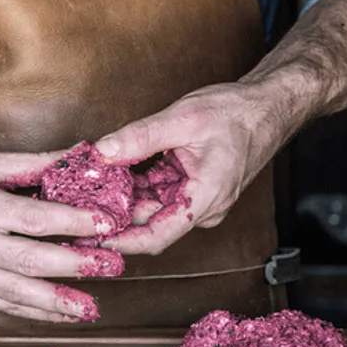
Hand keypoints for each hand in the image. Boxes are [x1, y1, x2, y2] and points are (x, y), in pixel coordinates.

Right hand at [0, 151, 116, 322]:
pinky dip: (33, 312)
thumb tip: (78, 157)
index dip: (71, 222)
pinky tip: (61, 315)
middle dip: (74, 265)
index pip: (30, 219)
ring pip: (16, 292)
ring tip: (91, 307)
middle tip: (112, 265)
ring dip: (57, 302)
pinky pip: (1, 304)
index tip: (103, 222)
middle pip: (28, 260)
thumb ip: (30, 164)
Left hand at [93, 82, 293, 254]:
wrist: (268, 106)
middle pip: (149, 222)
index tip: (91, 236)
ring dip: (123, 197)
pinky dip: (137, 184)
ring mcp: (197, 200)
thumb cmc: (239, 113)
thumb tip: (103, 151)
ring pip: (151, 207)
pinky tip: (113, 172)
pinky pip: (158, 193)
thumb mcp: (183, 118)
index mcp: (205, 198)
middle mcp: (202, 207)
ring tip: (88, 186)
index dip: (121, 241)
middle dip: (113, 213)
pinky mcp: (191, 190)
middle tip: (77, 202)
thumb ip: (140, 137)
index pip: (156, 236)